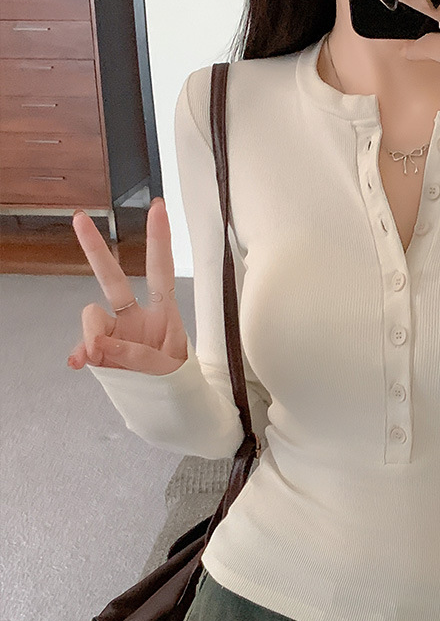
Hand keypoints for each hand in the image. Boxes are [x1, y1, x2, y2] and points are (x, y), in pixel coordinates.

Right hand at [67, 198, 187, 374]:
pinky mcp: (102, 352)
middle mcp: (137, 317)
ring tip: (99, 356)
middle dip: (95, 249)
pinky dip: (81, 353)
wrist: (171, 412)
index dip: (159, 241)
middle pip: (112, 278)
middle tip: (79, 217)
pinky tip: (79, 362)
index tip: (157, 208)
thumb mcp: (168, 370)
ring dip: (91, 334)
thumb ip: (135, 356)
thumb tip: (97, 345)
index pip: (161, 271)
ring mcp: (116, 333)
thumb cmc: (179, 385)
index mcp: (164, 314)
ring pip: (91, 317)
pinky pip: (84, 347)